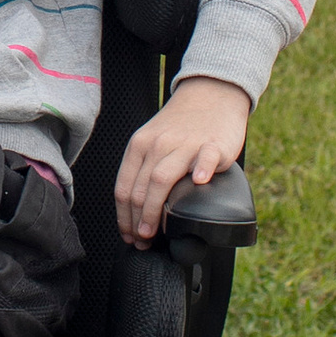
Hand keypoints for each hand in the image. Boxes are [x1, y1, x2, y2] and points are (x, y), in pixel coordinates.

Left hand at [112, 76, 250, 246]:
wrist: (211, 95)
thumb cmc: (182, 126)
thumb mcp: (154, 142)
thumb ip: (145, 169)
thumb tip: (136, 211)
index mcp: (140, 146)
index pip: (124, 188)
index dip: (123, 217)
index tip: (129, 236)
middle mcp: (158, 145)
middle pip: (139, 189)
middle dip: (136, 221)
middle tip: (142, 241)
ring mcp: (185, 144)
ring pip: (162, 179)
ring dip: (154, 210)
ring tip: (154, 232)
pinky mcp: (212, 144)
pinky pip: (204, 158)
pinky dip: (200, 170)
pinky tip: (199, 183)